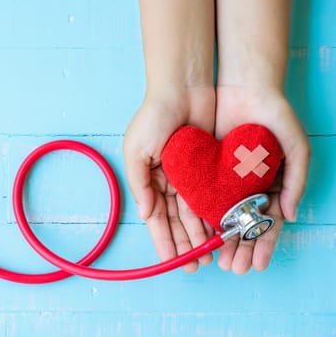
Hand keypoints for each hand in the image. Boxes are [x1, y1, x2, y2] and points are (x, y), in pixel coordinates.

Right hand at [124, 87, 215, 272]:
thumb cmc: (154, 117)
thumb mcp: (136, 150)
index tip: (170, 261)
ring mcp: (188, 175)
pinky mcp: (207, 168)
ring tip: (207, 256)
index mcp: (148, 178)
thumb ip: (140, 184)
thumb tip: (146, 214)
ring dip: (199, 235)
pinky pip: (210, 197)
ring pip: (194, 212)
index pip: (155, 217)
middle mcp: (167, 181)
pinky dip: (212, 215)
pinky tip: (218, 233)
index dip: (162, 240)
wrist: (183, 88)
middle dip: (183, 244)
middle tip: (192, 266)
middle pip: (176, 220)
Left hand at [215, 86, 309, 273]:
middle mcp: (248, 187)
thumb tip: (289, 215)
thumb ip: (297, 181)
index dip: (264, 244)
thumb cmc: (276, 116)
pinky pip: (202, 196)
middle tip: (233, 269)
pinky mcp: (206, 170)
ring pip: (220, 216)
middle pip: (242, 224)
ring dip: (219, 240)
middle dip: (239, 248)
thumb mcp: (296, 147)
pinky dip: (201, 217)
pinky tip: (199, 235)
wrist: (245, 88)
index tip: (258, 264)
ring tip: (215, 261)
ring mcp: (226, 179)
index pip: (267, 222)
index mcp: (271, 185)